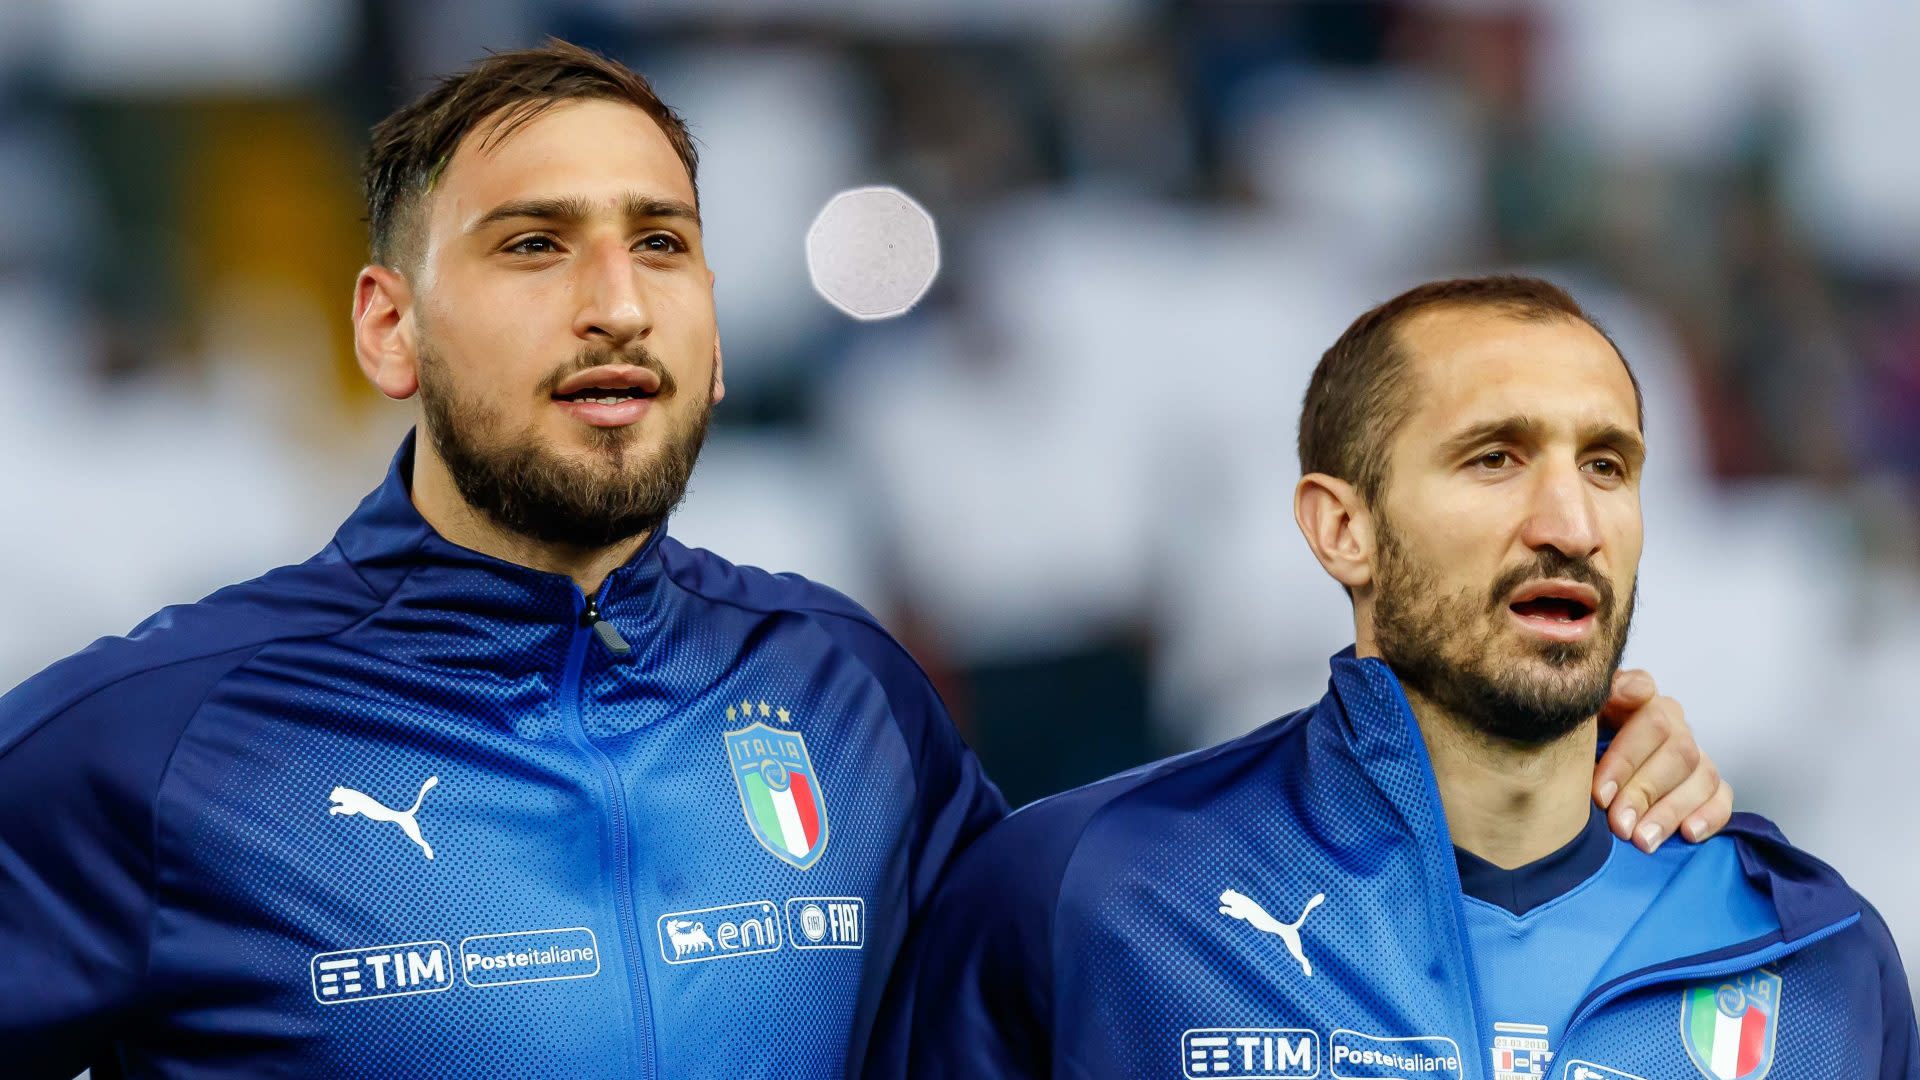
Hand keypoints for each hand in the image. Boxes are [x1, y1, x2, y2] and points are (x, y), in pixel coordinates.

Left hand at [1593, 669, 1732, 852]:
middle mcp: (1672, 723)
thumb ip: (1594, 705)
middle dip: (1644, 791)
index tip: (1599, 794)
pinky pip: (1722, 795)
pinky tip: (1688, 834)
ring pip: (1701, 775)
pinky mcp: (1710, 782)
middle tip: (1618, 824)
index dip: (1625, 757)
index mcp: (1639, 701)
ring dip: (1671, 811)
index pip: (1648, 716)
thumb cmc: (1576, 745)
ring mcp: (1694, 752)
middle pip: (1676, 749)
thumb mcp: (1576, 725)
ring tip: (1643, 840)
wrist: (1582, 769)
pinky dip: (1709, 815)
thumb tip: (1626, 691)